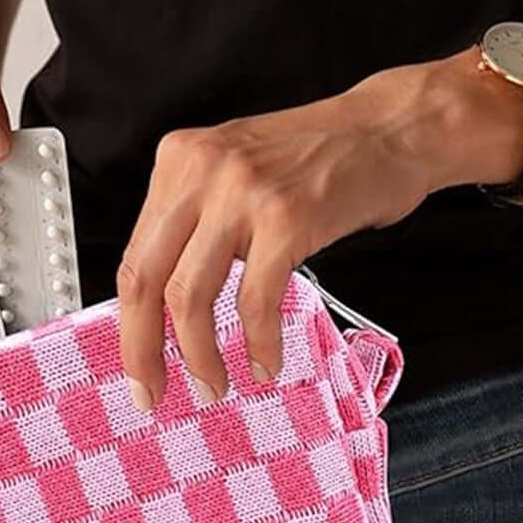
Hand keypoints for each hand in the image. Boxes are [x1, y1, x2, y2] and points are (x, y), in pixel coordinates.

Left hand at [116, 44, 522, 409]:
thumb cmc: (322, 159)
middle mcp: (201, 171)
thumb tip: (165, 303)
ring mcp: (242, 193)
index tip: (136, 366)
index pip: (133, 257)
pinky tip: (266, 362)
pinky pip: (255, 301)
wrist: (393, 129)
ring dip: (198, 357)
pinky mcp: (286, 218)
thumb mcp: (236, 174)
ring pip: (189, 296)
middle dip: (143, 350)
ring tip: (214, 386)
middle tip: (151, 393)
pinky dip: (258, 343)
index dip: (129, 324)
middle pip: (145, 279)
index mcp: (180, 161)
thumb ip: (197, 222)